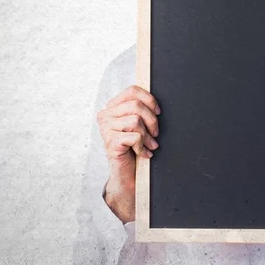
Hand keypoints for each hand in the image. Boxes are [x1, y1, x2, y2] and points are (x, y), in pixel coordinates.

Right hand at [97, 85, 159, 222]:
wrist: (127, 174)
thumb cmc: (134, 147)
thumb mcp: (138, 125)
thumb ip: (141, 110)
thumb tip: (155, 102)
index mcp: (112, 107)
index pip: (132, 90)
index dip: (149, 99)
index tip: (158, 112)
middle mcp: (105, 115)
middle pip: (136, 105)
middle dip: (152, 120)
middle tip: (156, 133)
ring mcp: (106, 129)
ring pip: (136, 121)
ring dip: (148, 136)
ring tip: (150, 145)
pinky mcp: (110, 142)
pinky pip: (135, 137)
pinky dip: (143, 146)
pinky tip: (143, 153)